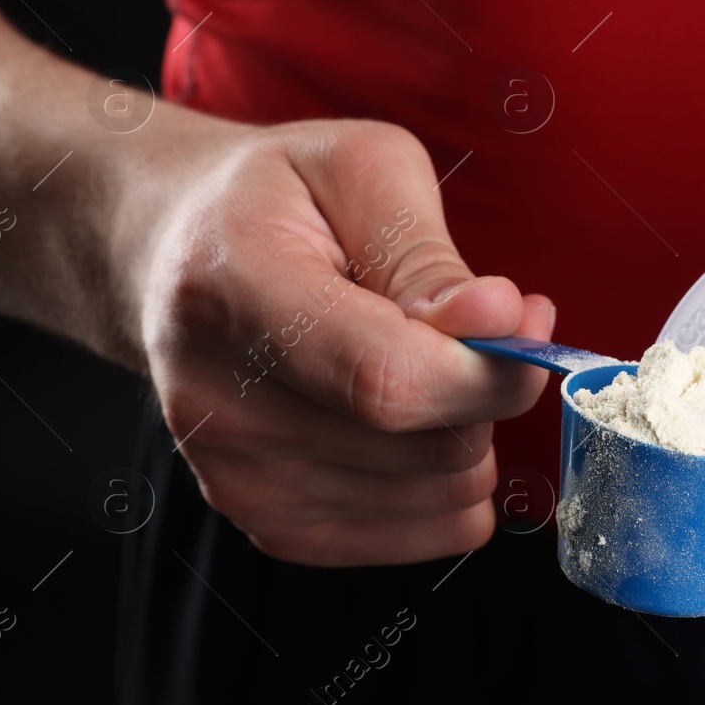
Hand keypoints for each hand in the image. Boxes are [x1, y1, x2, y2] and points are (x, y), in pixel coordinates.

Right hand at [132, 112, 552, 565]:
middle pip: (426, 447)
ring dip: (470, 431)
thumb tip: (502, 324)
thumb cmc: (282, 198)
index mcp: (234, 291)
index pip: (388, 381)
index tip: (527, 320)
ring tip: (423, 361)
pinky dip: (451, 480)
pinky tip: (414, 418)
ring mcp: (237, 477)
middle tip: (476, 327)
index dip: (486, 369)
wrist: (177, 251)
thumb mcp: (363, 171)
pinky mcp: (270, 523)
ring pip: (443, 495)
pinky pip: (428, 533)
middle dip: (489, 387)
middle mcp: (219, 403)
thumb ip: (431, 255)